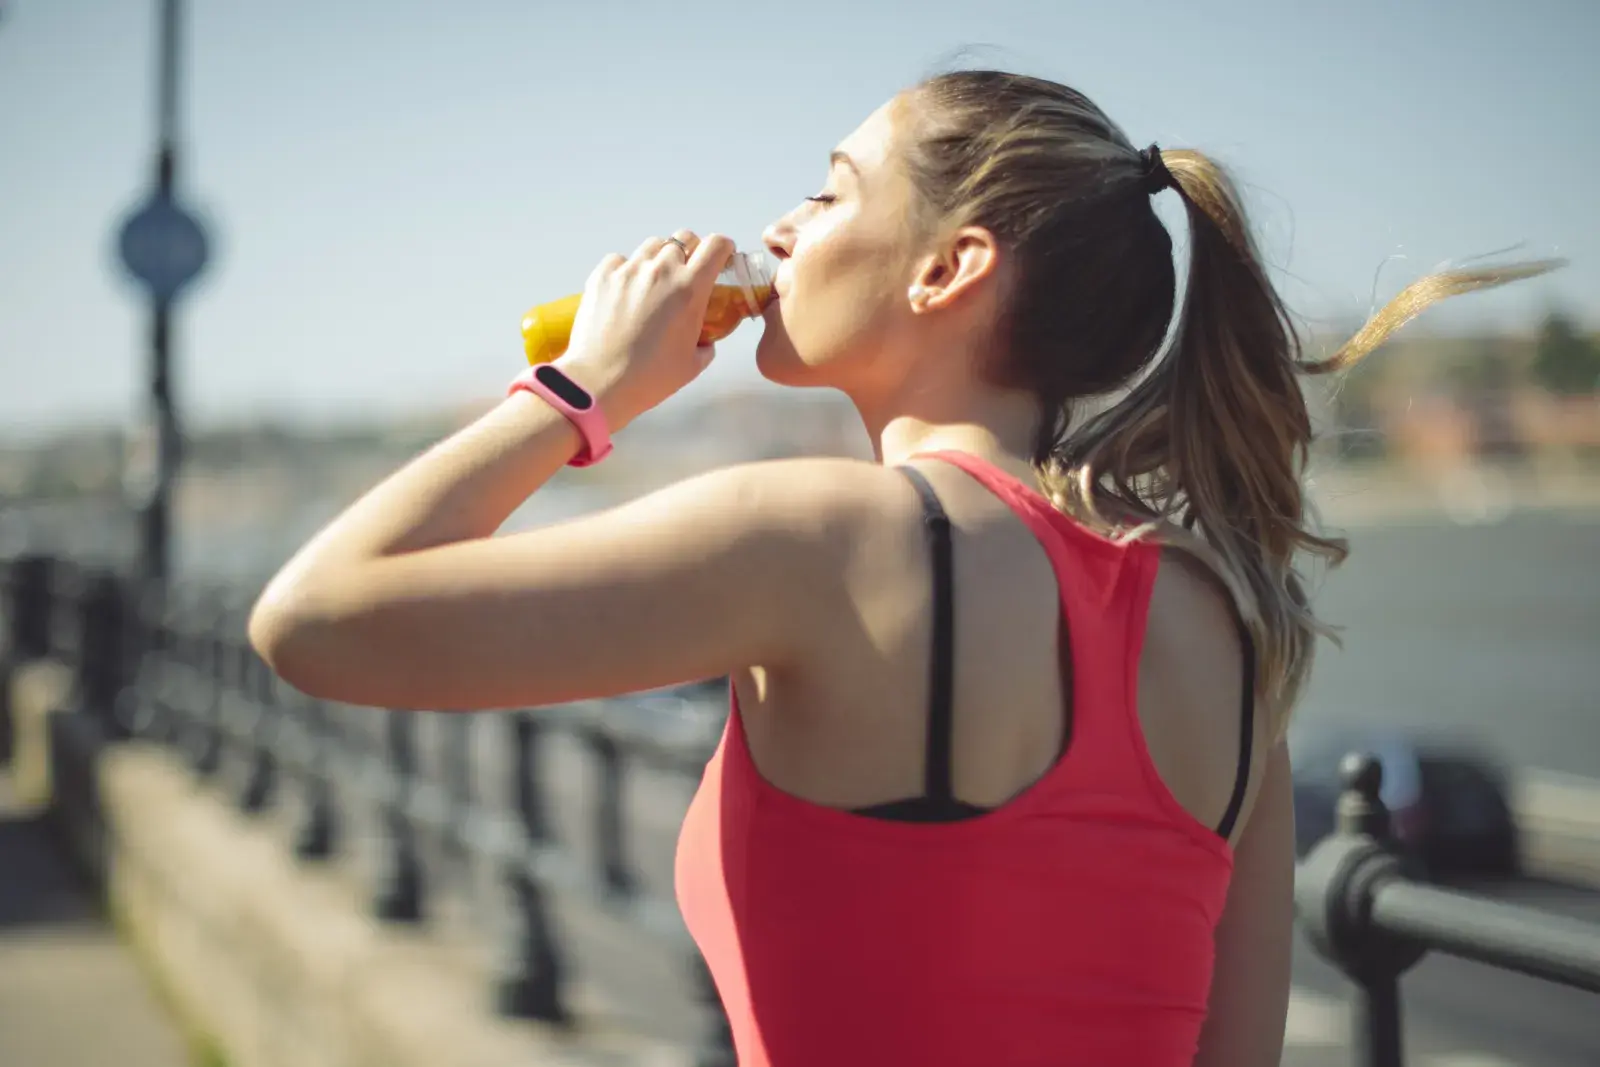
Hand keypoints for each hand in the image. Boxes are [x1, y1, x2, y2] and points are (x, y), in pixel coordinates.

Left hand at [559, 230, 734, 429]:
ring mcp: (629, 269)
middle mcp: (661, 270)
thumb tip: (705, 340)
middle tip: (686, 274)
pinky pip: (621, 260)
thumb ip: (706, 344)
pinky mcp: (602, 275)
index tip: (722, 258)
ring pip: (652, 246)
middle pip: (683, 239)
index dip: (723, 248)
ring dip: (660, 258)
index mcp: (689, 289)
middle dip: (691, 252)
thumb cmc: (650, 378)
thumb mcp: (692, 365)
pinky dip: (627, 270)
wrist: (599, 383)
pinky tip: (625, 292)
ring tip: (654, 283)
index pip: (715, 245)